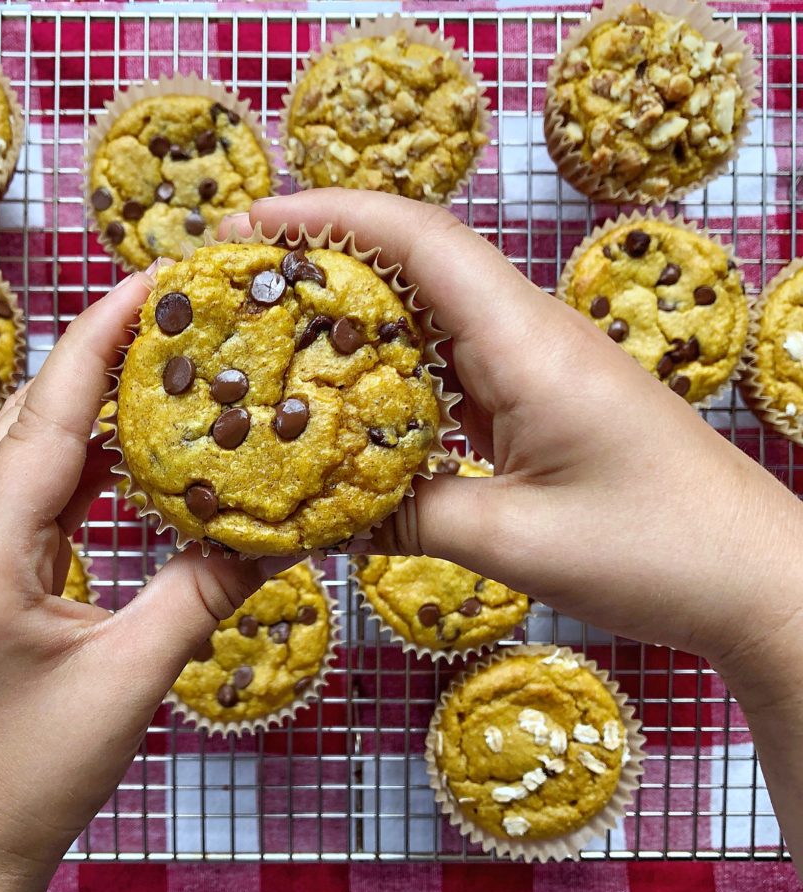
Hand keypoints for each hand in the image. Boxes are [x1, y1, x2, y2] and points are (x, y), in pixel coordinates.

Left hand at [0, 267, 282, 891]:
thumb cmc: (36, 770)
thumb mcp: (131, 677)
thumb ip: (203, 593)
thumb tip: (280, 535)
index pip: (44, 418)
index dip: (97, 341)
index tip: (148, 281)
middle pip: (29, 418)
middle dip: (97, 358)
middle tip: (173, 315)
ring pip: (28, 450)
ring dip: (90, 408)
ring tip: (163, 367)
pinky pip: (34, 492)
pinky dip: (84, 462)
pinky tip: (134, 451)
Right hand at [223, 191, 802, 668]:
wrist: (753, 575)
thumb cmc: (652, 551)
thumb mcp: (512, 543)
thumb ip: (407, 518)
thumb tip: (324, 514)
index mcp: (526, 344)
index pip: (419, 241)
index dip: (331, 216)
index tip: (252, 223)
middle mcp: (529, 335)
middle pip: (417, 262)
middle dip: (325, 256)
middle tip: (240, 280)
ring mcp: (537, 364)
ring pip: (431, 312)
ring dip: (357, 312)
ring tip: (275, 331)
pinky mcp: (539, 399)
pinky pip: (452, 364)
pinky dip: (394, 369)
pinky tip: (349, 398)